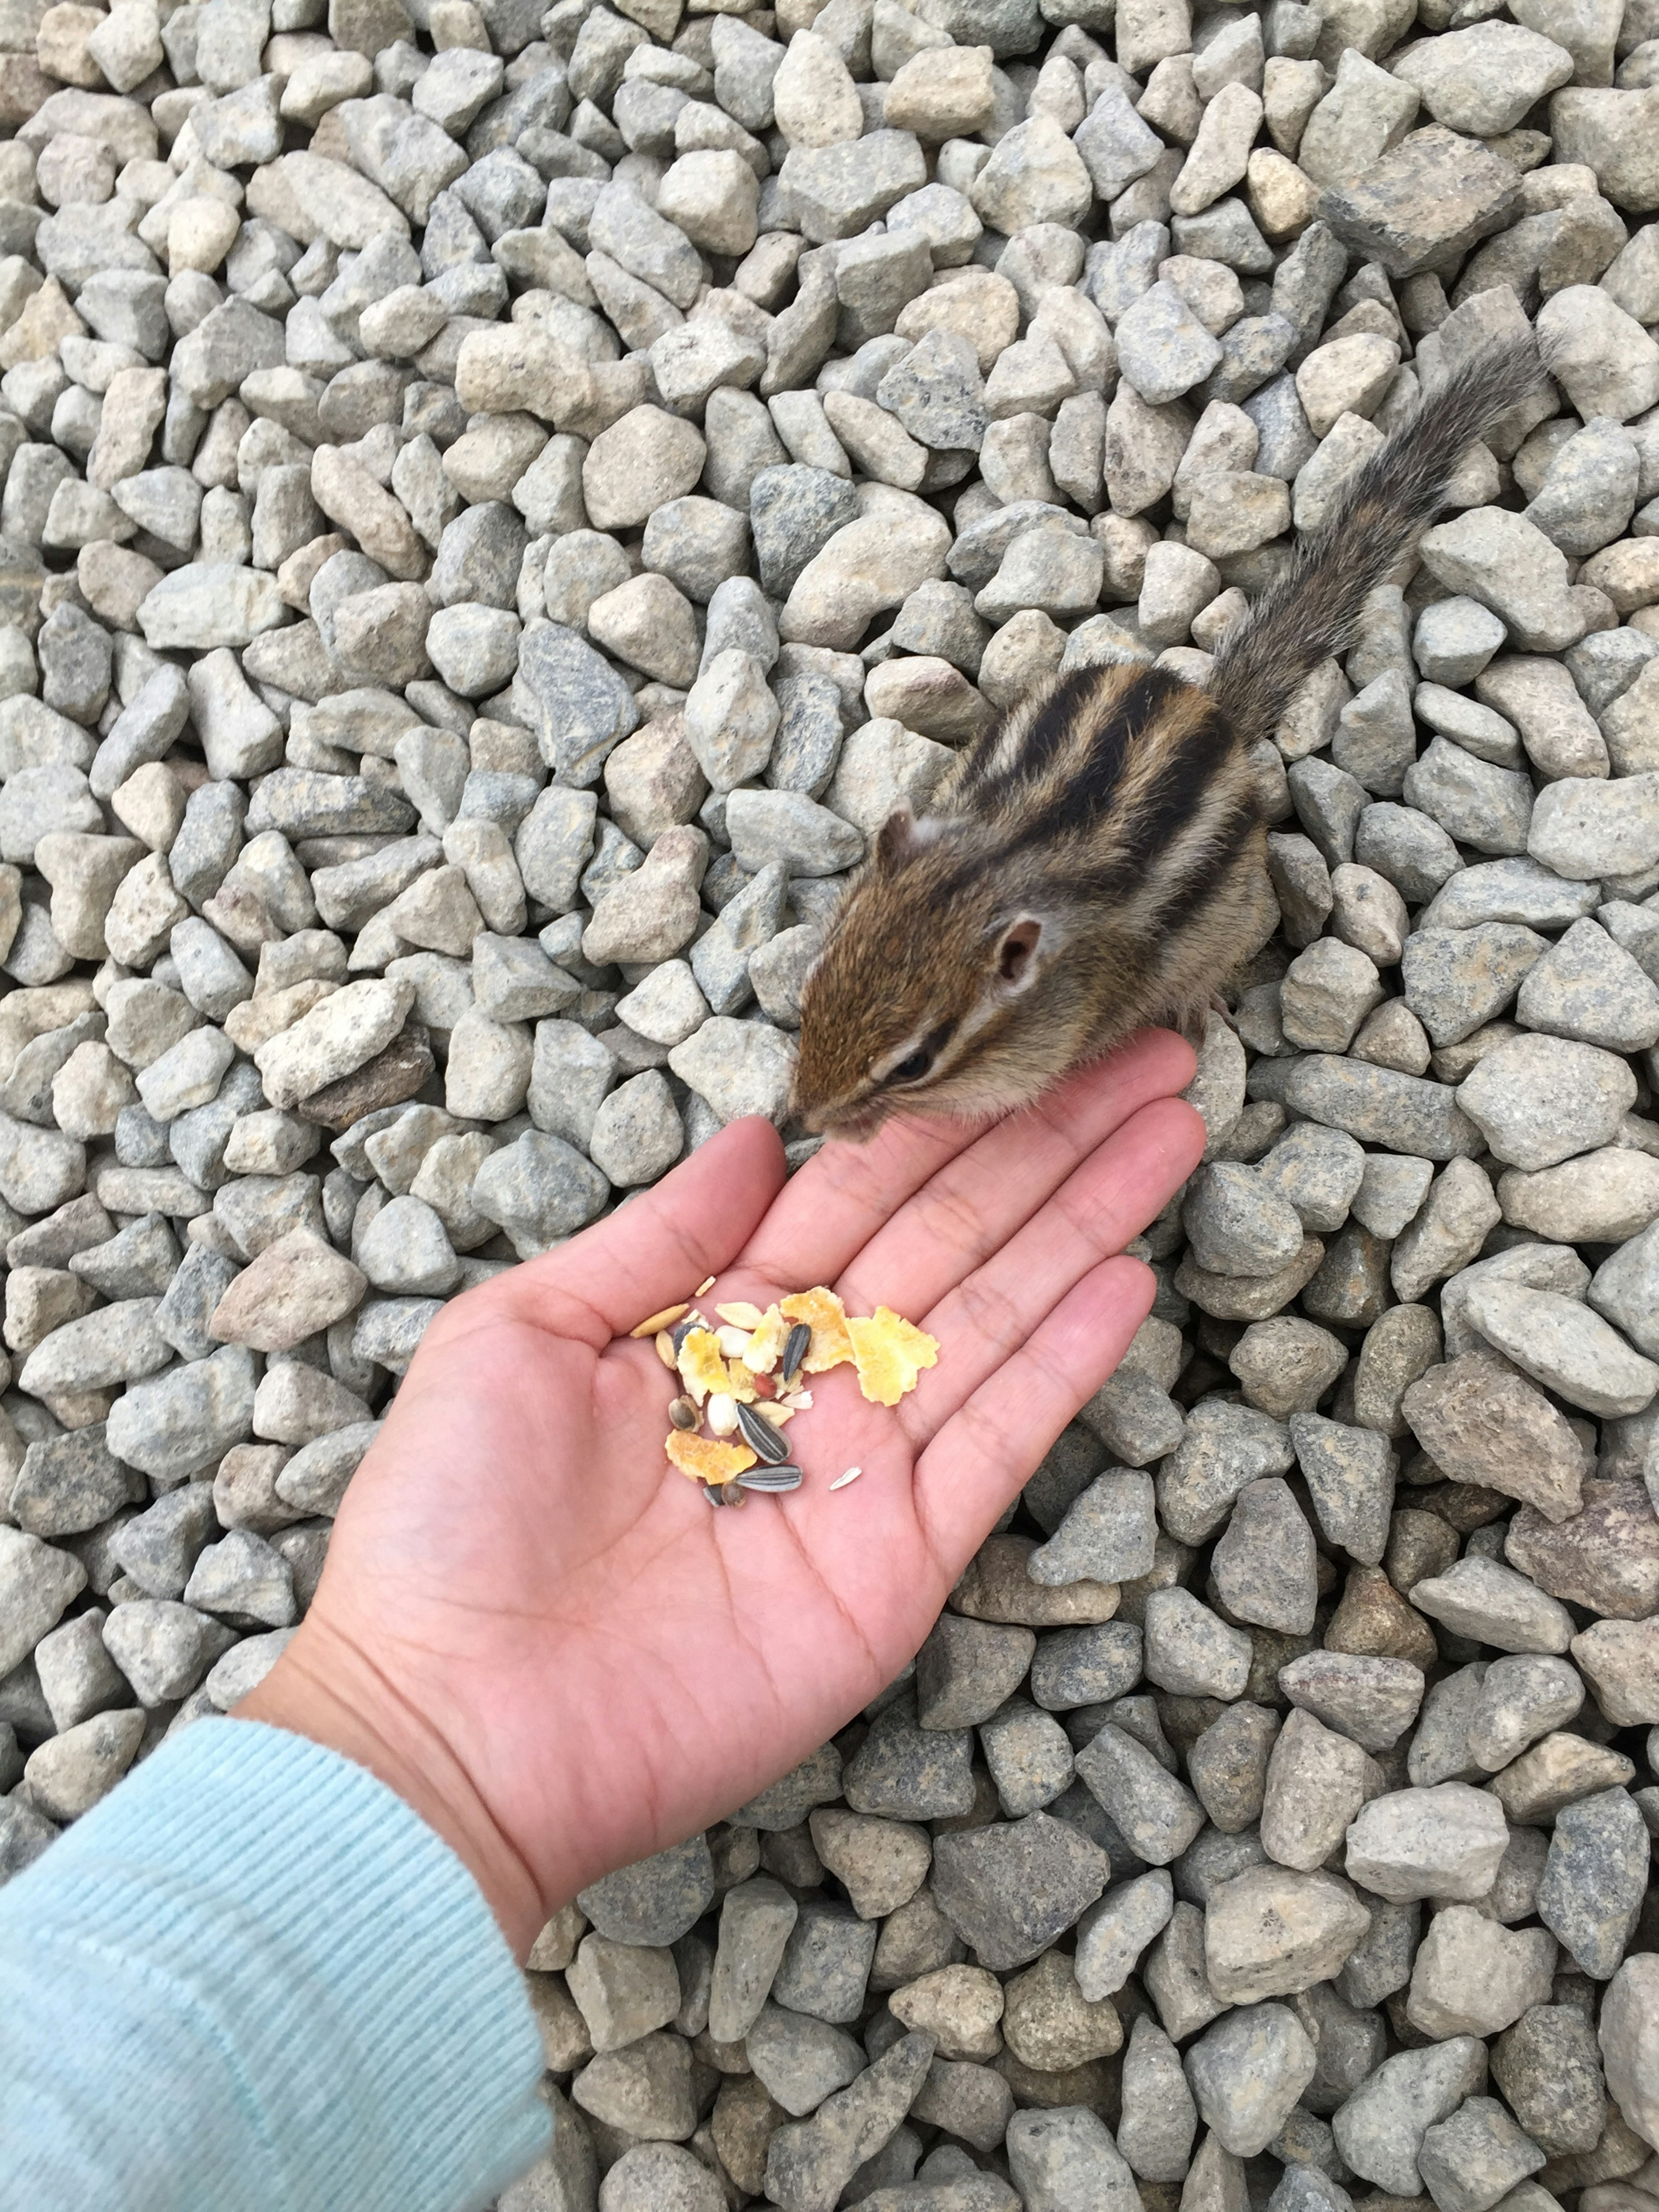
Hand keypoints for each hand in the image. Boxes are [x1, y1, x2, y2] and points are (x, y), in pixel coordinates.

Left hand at [239, 1031, 1202, 1956]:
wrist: (451, 1726)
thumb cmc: (447, 1524)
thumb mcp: (521, 1333)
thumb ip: (655, 1236)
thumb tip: (752, 1132)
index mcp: (716, 1320)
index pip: (858, 1188)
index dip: (944, 1113)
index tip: (1021, 1035)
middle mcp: (802, 1382)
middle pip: (950, 1233)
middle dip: (1048, 1142)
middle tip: (1148, 1055)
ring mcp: (859, 1472)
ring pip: (993, 1314)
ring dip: (1086, 1221)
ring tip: (1170, 1128)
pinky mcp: (895, 1564)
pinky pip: (995, 1442)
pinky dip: (1063, 1361)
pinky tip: (1126, 1276)